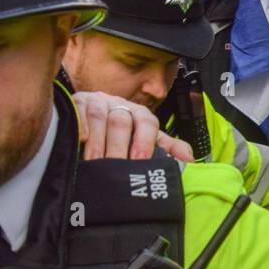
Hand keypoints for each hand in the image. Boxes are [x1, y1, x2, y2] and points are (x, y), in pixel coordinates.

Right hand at [73, 91, 192, 162]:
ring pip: (100, 117)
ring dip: (98, 142)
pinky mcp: (78, 102)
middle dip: (119, 146)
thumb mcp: (145, 140)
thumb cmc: (123, 134)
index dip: (145, 141)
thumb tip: (190, 159)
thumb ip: (167, 148)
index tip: (140, 159)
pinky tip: (81, 139)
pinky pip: (79, 110)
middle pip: (121, 122)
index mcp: (140, 115)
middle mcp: (121, 105)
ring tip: (96, 162)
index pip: (147, 123)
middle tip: (116, 167)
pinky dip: (81, 124)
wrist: (93, 115)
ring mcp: (98, 102)